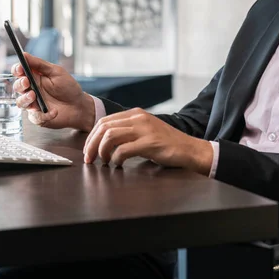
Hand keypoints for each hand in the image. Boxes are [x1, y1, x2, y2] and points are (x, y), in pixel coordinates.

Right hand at [12, 53, 94, 130]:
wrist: (79, 106)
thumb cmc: (68, 87)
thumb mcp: (56, 72)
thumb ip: (39, 64)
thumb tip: (24, 54)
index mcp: (34, 77)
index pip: (19, 72)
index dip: (17, 70)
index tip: (20, 69)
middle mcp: (31, 90)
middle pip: (17, 87)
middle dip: (20, 84)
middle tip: (27, 82)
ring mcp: (33, 104)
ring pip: (21, 103)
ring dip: (26, 99)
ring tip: (34, 95)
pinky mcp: (38, 117)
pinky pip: (35, 117)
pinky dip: (44, 115)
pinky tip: (54, 111)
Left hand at [83, 108, 213, 174]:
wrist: (190, 149)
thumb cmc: (166, 144)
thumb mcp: (144, 131)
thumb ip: (127, 132)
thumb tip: (104, 142)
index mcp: (135, 114)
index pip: (104, 121)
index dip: (92, 137)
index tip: (88, 150)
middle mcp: (138, 118)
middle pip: (104, 127)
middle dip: (92, 144)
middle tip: (89, 158)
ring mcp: (144, 129)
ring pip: (110, 136)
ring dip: (102, 151)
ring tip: (103, 161)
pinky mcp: (150, 143)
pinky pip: (124, 149)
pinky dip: (116, 158)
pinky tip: (118, 164)